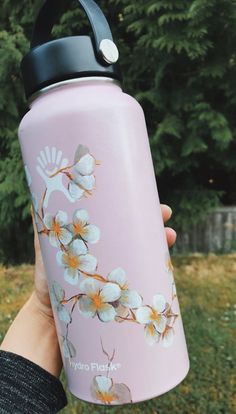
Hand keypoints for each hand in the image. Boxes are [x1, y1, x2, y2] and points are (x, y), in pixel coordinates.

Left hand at [32, 204, 176, 315]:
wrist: (52, 319)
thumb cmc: (48, 282)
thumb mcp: (45, 252)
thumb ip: (42, 231)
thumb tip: (35, 204)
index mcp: (98, 242)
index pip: (120, 219)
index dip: (135, 208)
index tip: (147, 198)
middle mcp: (113, 255)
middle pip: (138, 233)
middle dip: (154, 222)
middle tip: (165, 214)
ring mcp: (121, 274)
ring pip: (146, 253)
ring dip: (161, 243)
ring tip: (169, 236)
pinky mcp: (125, 293)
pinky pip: (146, 278)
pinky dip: (158, 270)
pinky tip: (167, 266)